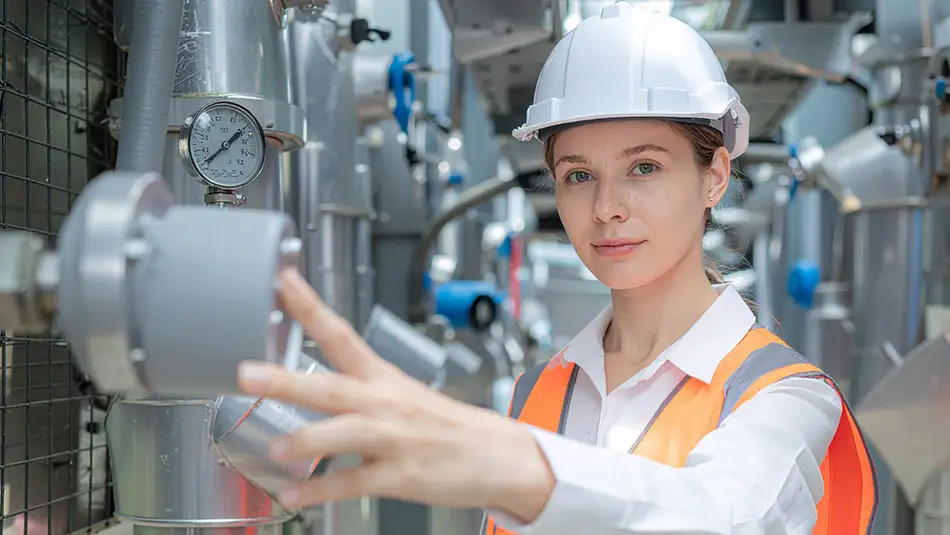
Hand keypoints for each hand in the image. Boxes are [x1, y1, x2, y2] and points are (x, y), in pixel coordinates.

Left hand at [237, 270, 554, 520]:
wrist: (498, 455)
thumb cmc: (447, 425)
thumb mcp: (405, 394)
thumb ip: (358, 390)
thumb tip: (308, 385)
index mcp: (384, 378)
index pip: (341, 335)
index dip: (310, 308)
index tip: (282, 282)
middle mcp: (386, 404)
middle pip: (332, 386)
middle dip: (288, 380)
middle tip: (249, 373)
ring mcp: (395, 440)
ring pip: (346, 434)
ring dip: (308, 440)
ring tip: (277, 446)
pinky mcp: (402, 476)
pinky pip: (355, 483)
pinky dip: (322, 489)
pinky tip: (296, 492)